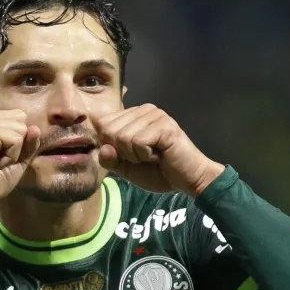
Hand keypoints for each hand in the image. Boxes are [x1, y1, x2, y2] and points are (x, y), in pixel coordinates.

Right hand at [0, 110, 40, 210]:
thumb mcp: (15, 161)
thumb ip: (27, 144)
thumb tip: (36, 128)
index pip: (17, 116)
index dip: (15, 140)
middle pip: (20, 118)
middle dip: (16, 144)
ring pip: (20, 128)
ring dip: (13, 151)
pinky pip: (16, 139)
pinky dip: (11, 156)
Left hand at [94, 104, 224, 195]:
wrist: (187, 180)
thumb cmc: (157, 172)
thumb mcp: (125, 168)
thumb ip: (110, 159)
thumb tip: (104, 148)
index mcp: (132, 115)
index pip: (102, 123)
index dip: (110, 146)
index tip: (131, 154)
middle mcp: (143, 109)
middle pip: (109, 130)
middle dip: (122, 152)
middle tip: (143, 156)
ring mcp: (155, 115)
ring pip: (123, 137)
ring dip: (135, 155)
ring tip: (152, 155)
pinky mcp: (164, 125)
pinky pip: (137, 142)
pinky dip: (144, 155)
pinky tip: (159, 155)